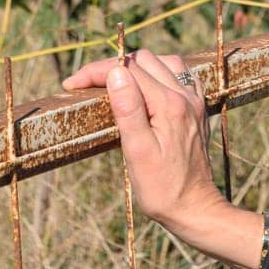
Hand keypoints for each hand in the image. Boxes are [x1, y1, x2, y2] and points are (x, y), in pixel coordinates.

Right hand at [63, 49, 245, 254]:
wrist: (195, 208)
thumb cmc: (162, 188)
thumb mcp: (138, 152)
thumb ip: (128, 110)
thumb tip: (116, 72)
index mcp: (169, 104)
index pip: (129, 69)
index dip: (96, 72)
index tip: (71, 83)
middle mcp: (185, 96)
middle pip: (145, 61)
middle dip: (113, 66)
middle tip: (87, 85)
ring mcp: (194, 101)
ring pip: (165, 63)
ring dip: (137, 67)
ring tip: (113, 83)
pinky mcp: (197, 110)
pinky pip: (180, 76)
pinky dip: (160, 74)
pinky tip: (147, 88)